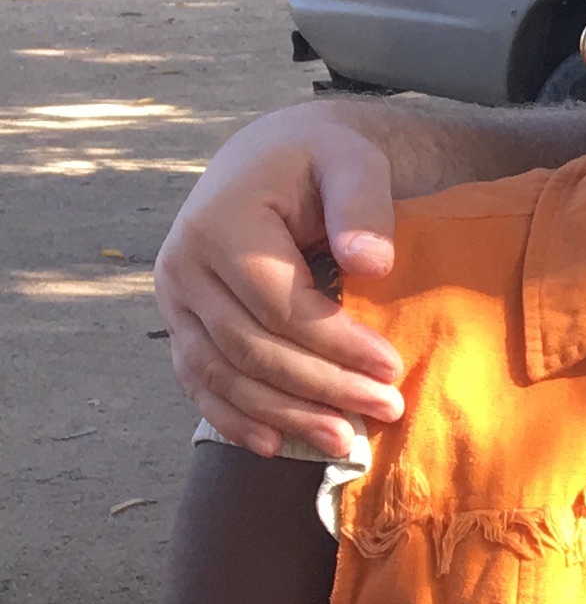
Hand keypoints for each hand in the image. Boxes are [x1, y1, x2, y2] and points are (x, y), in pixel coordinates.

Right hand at [156, 107, 406, 461]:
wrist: (270, 158)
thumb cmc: (320, 161)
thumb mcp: (351, 161)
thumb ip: (362, 204)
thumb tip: (371, 263)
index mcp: (221, 223)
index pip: (279, 304)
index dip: (336, 343)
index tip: (392, 367)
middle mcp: (184, 264)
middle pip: (251, 348)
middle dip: (321, 387)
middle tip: (385, 408)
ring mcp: (175, 299)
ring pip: (223, 375)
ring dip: (284, 415)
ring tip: (344, 440)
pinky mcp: (180, 323)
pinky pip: (199, 382)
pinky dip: (234, 418)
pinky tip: (275, 444)